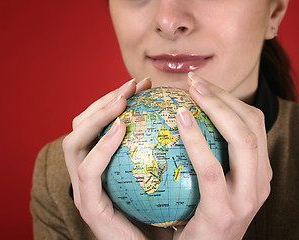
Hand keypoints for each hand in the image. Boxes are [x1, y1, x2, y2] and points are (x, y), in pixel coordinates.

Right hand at [62, 77, 152, 239]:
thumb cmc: (164, 214)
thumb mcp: (163, 173)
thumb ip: (163, 148)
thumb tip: (185, 113)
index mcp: (101, 163)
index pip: (96, 124)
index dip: (114, 99)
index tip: (141, 84)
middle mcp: (86, 173)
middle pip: (79, 127)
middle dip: (103, 101)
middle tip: (132, 85)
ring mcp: (84, 190)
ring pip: (74, 143)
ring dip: (97, 116)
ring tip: (122, 100)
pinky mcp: (89, 207)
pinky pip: (90, 171)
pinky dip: (102, 146)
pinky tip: (123, 127)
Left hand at [173, 72, 271, 239]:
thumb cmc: (195, 215)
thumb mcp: (205, 182)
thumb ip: (203, 155)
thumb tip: (177, 117)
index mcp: (257, 171)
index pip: (250, 123)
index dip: (228, 98)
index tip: (200, 84)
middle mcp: (260, 181)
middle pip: (251, 125)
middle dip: (223, 96)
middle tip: (193, 81)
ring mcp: (247, 198)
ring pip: (242, 140)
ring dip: (216, 108)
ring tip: (188, 92)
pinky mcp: (225, 211)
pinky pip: (211, 169)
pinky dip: (197, 140)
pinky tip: (180, 119)